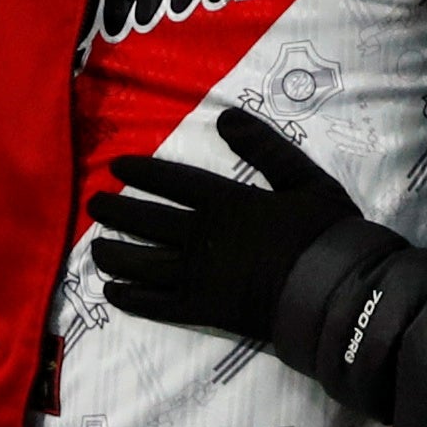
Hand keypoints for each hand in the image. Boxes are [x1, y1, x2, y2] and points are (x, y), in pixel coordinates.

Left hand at [86, 106, 370, 341]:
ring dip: (114, 253)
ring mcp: (198, 276)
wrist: (332, 290)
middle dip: (117, 210)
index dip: (143, 173)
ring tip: (94, 247)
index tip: (116, 166)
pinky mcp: (201, 310)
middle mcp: (202, 236)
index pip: (173, 182)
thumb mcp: (303, 177)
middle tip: (94, 203)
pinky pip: (155, 304)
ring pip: (143, 263)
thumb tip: (224, 115)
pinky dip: (131, 298)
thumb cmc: (323, 232)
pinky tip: (112, 291)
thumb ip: (264, 147)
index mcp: (226, 201)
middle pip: (148, 221)